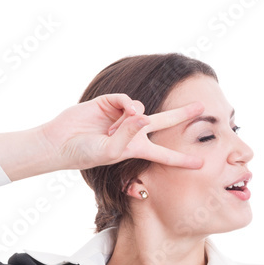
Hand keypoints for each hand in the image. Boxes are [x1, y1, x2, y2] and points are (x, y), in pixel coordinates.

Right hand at [40, 93, 205, 169]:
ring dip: (129, 120)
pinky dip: (125, 106)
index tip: (201, 164)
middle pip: (164, 121)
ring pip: (141, 109)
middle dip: (182, 114)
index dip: (182, 159)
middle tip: (202, 106)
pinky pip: (127, 100)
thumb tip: (143, 113)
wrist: (61, 141)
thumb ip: (129, 134)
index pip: (164, 155)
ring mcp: (122, 116)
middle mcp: (133, 131)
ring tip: (111, 130)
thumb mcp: (111, 151)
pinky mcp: (110, 103)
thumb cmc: (85, 153)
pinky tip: (118, 115)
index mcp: (137, 149)